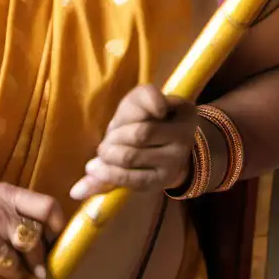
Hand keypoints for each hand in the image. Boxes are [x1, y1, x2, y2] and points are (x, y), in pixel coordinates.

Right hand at [0, 182, 66, 278]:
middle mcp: (0, 203)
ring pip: (30, 247)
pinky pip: (13, 265)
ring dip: (32, 265)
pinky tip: (6, 273)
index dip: (58, 226)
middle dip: (47, 249)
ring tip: (26, 271)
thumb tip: (54, 238)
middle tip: (45, 263)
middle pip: (42, 226)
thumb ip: (19, 215)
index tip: (56, 242)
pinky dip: (14, 274)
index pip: (47, 204)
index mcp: (6, 192)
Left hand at [68, 84, 196, 201]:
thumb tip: (159, 109)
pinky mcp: (160, 182)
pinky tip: (93, 169)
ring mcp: (175, 162)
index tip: (125, 118)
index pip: (152, 105)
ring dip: (109, 154)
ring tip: (104, 152)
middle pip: (139, 134)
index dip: (131, 111)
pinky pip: (131, 179)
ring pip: (131, 156)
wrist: (154, 147)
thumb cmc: (142, 117)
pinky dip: (108, 174)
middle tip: (107, 139)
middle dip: (114, 136)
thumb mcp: (142, 100)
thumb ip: (148, 96)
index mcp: (184, 112)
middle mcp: (185, 138)